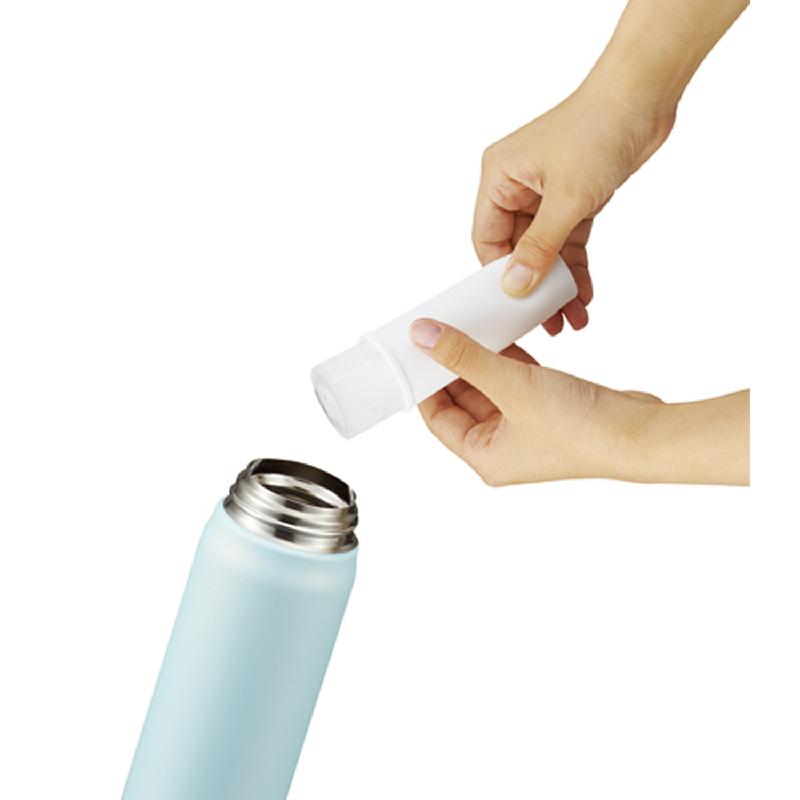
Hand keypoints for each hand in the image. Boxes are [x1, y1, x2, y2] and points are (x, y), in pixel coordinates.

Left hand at [410, 319, 748, 485]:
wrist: (640, 434)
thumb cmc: (579, 428)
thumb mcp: (511, 385)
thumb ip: (465, 357)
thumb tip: (422, 336)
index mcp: (484, 457)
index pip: (438, 418)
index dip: (425, 382)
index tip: (415, 349)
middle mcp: (502, 448)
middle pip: (463, 400)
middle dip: (453, 365)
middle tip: (439, 330)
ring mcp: (527, 429)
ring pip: (492, 387)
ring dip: (482, 358)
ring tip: (468, 325)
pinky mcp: (549, 411)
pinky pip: (518, 382)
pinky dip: (510, 359)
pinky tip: (505, 333)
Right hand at [474, 83, 674, 333]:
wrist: (645, 96)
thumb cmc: (599, 128)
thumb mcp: (566, 198)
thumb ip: (539, 248)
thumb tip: (514, 286)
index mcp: (498, 178)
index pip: (487, 239)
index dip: (499, 276)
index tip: (514, 308)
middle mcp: (516, 186)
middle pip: (516, 250)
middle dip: (535, 287)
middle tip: (547, 322)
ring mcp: (544, 193)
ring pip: (544, 250)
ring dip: (558, 283)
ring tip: (571, 317)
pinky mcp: (572, 198)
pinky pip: (567, 241)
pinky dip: (575, 266)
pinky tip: (584, 292)